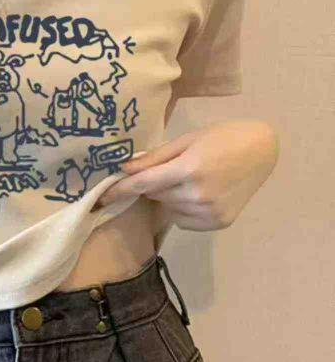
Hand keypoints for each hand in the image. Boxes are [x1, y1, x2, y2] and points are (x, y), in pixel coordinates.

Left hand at [94, 120, 278, 230]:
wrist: (262, 150)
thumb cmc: (222, 137)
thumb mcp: (186, 140)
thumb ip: (154, 158)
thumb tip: (124, 170)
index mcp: (189, 169)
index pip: (144, 184)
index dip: (120, 191)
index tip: (100, 198)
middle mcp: (198, 195)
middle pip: (155, 196)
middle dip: (154, 184)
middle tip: (172, 169)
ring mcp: (209, 213)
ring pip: (169, 210)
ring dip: (169, 197)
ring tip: (189, 178)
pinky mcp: (218, 223)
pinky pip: (184, 221)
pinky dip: (183, 209)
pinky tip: (200, 193)